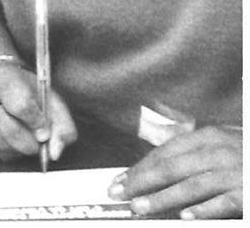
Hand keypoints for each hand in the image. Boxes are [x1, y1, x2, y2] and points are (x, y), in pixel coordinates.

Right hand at [0, 62, 75, 162]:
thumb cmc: (26, 91)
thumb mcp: (52, 100)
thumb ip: (63, 126)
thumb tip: (55, 153)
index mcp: (5, 78)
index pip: (21, 106)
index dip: (37, 123)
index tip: (44, 130)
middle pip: (10, 129)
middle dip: (30, 143)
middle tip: (38, 140)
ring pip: (1, 144)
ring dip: (20, 149)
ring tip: (25, 137)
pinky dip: (8, 151)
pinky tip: (13, 140)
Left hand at [113, 126, 241, 218]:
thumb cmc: (249, 155)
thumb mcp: (224, 144)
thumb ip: (195, 152)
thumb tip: (157, 166)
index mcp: (209, 137)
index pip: (165, 153)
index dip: (140, 167)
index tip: (119, 180)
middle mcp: (219, 151)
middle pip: (172, 167)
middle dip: (141, 182)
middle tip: (119, 195)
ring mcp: (236, 172)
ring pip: (192, 186)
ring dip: (163, 199)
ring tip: (140, 208)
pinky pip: (224, 203)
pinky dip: (204, 211)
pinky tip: (185, 218)